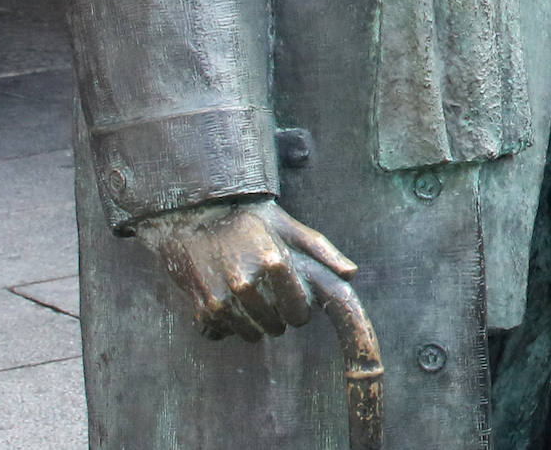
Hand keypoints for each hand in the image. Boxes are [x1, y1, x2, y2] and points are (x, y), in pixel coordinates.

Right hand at [135, 198, 356, 343]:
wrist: (198, 217)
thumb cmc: (250, 221)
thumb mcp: (289, 228)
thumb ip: (322, 251)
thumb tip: (352, 274)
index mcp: (275, 263)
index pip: (300, 313)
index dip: (300, 307)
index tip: (294, 297)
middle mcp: (248, 284)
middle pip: (277, 326)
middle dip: (278, 314)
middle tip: (269, 291)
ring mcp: (224, 299)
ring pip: (252, 333)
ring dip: (255, 322)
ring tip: (250, 293)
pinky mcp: (204, 310)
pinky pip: (227, 333)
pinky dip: (231, 323)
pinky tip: (229, 296)